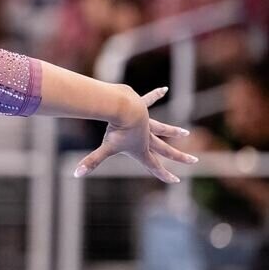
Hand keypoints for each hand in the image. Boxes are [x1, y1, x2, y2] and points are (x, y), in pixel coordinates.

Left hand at [73, 86, 197, 183]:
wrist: (125, 108)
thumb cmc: (117, 129)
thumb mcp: (105, 148)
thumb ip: (91, 162)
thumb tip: (76, 174)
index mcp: (141, 149)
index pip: (154, 166)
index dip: (164, 175)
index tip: (175, 180)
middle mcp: (147, 137)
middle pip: (165, 150)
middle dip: (179, 158)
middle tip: (194, 162)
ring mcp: (146, 122)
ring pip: (163, 129)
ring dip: (173, 131)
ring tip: (185, 133)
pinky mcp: (142, 107)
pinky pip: (149, 100)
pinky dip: (155, 95)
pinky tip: (163, 89)